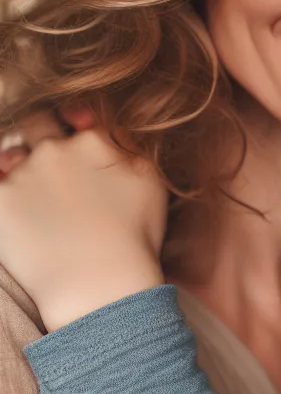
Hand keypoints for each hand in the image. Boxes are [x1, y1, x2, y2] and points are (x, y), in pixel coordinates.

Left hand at [0, 126, 167, 329]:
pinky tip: (10, 204)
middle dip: (39, 132)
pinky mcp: (0, 198)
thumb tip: (112, 134)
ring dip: (17, 164)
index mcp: (99, 141)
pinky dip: (0, 184)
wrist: (101, 281)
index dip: (74, 117)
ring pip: (11, 154)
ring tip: (29, 193)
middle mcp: (60, 147)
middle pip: (38, 122)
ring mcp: (26, 171)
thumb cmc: (136, 240)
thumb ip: (131, 149)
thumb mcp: (152, 184)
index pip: (78, 112)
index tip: (73, 127)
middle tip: (47, 161)